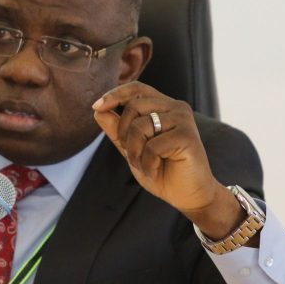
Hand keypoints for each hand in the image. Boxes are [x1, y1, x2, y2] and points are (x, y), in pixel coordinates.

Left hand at [92, 81, 247, 240]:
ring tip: (145, 166)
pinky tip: (156, 171)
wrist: (187, 195)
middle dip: (124, 135)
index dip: (115, 94)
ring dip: (135, 153)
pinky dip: (147, 164)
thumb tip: (98, 110)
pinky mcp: (188, 136)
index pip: (136, 89)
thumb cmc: (162, 170)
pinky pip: (153, 146)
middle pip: (133, 107)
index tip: (96, 106)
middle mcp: (175, 107)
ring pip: (140, 126)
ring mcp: (183, 120)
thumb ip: (116, 130)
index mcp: (163, 106)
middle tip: (132, 156)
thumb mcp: (132, 149)